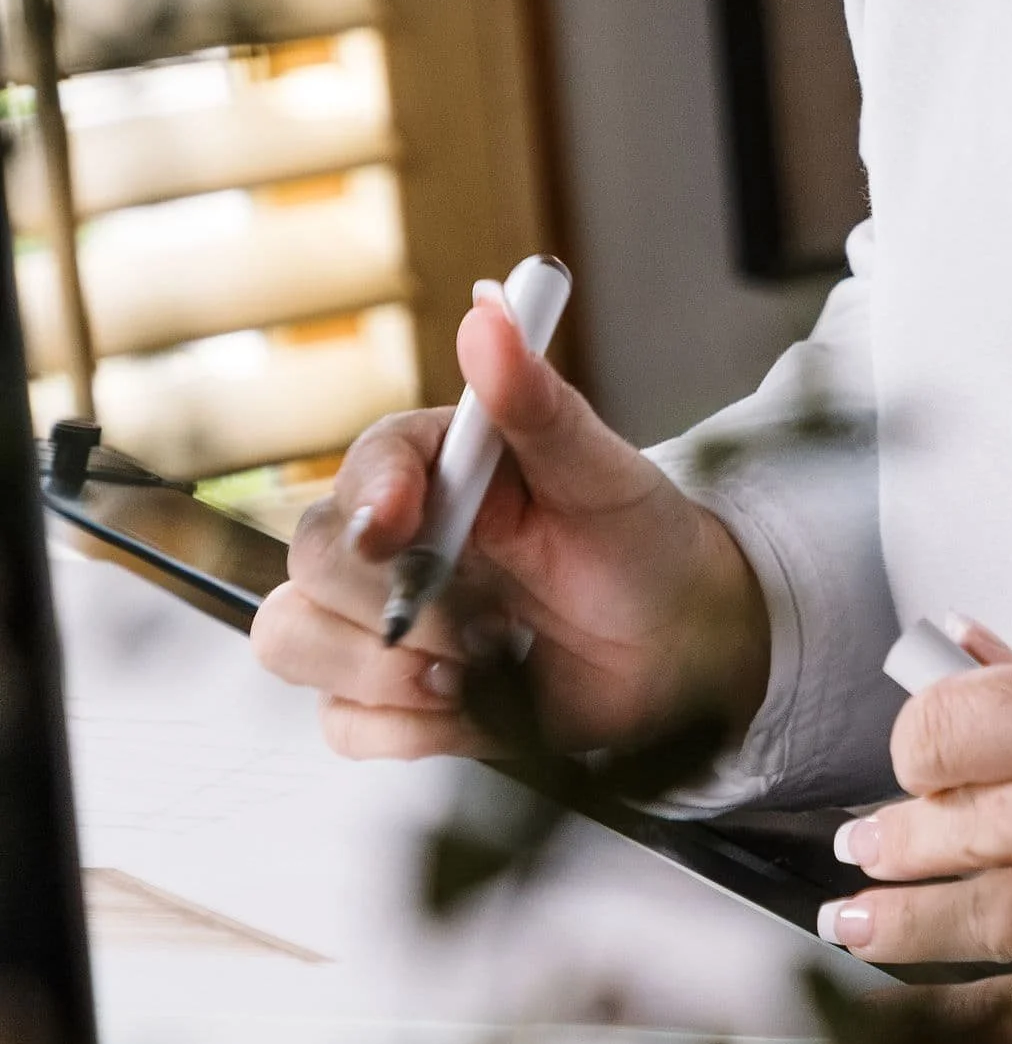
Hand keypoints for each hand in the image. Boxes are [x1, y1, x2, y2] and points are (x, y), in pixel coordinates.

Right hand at [252, 289, 769, 762]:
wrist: (684, 645)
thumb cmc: (642, 543)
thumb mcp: (603, 472)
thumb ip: (538, 400)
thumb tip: (490, 312)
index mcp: (434, 467)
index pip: (362, 469)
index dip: (371, 499)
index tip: (404, 529)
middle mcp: (394, 541)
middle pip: (307, 562)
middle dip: (389, 605)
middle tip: (483, 627)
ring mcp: (384, 621)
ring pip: (294, 642)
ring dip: (379, 673)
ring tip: (475, 675)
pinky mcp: (395, 697)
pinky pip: (343, 724)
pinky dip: (406, 731)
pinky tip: (476, 711)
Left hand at [819, 651, 1011, 1043]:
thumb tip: (959, 646)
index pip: (949, 725)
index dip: (916, 754)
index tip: (918, 775)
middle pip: (942, 826)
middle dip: (887, 846)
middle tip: (863, 858)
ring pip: (964, 922)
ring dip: (891, 929)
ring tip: (854, 926)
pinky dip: (953, 1021)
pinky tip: (912, 1016)